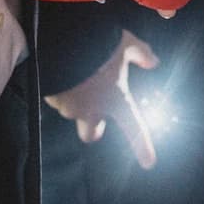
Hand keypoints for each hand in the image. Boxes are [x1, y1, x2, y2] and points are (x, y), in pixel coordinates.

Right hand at [44, 29, 160, 168]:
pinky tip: (64, 70)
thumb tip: (154, 60)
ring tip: (77, 73)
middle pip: (91, 134)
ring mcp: (68, 107)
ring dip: (75, 100)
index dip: (142, 146)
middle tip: (97, 109)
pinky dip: (62, 88)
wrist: (61, 39)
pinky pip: (57, 97)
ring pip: (72, 112)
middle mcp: (91, 110)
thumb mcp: (126, 43)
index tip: (149, 163)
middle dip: (94, 125)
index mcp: (115, 99)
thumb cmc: (99, 43)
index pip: (133, 127)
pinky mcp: (50, 98)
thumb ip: (141, 53)